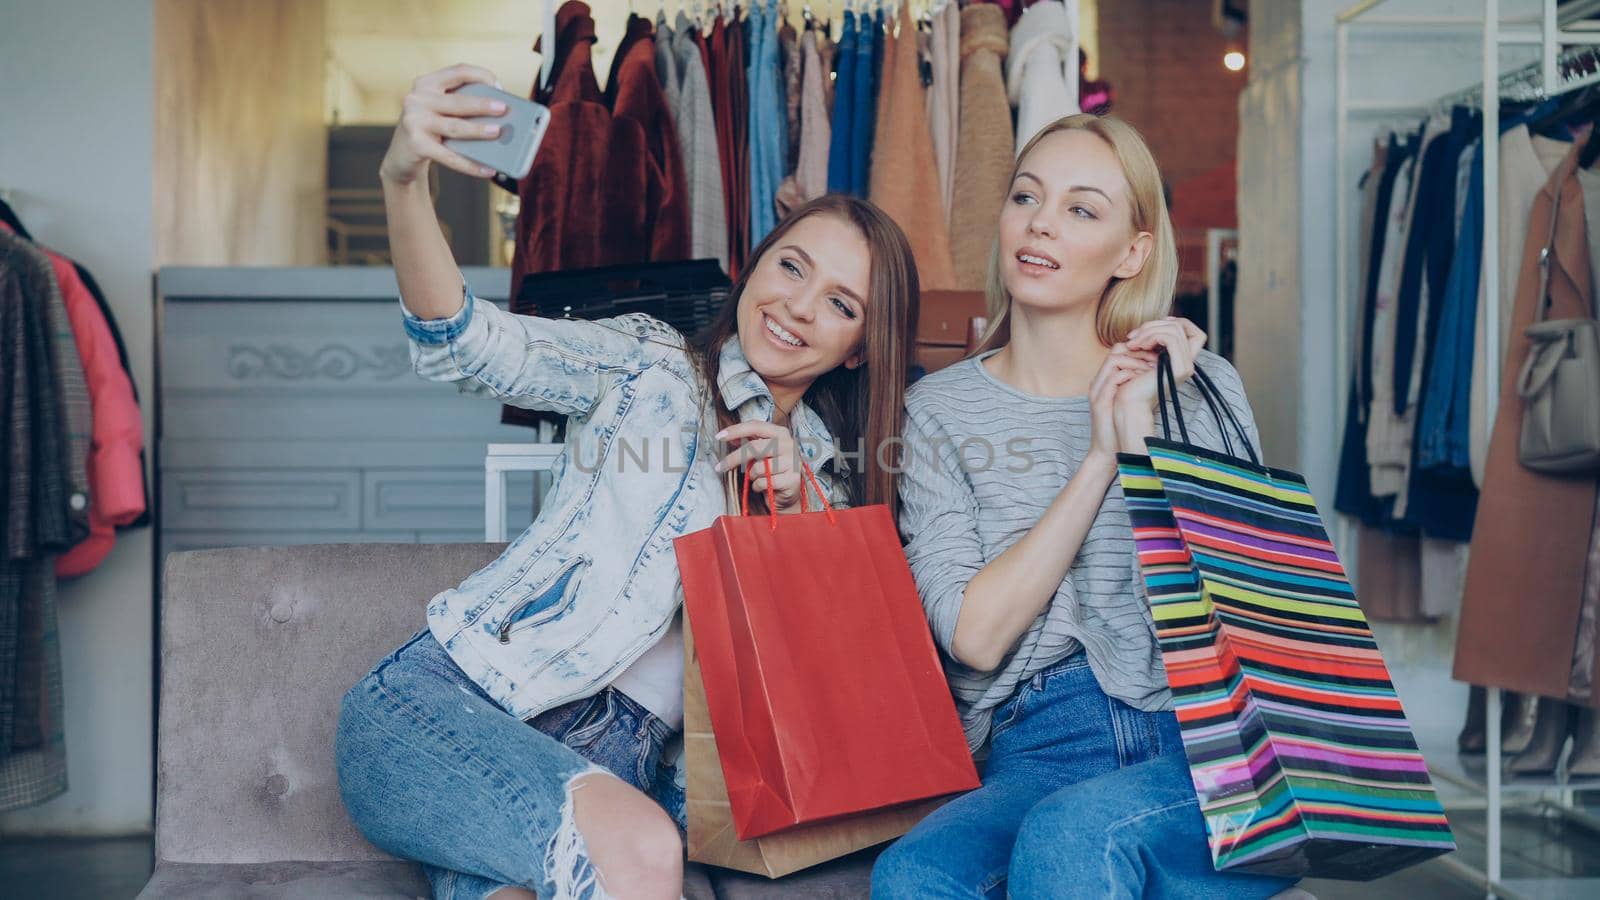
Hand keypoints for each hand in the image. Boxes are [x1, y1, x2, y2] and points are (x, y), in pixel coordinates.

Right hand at [380, 64, 509, 186]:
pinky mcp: (417, 145)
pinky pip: (449, 156)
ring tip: (497, 133)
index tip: (499, 86)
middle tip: (504, 109)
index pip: (458, 71)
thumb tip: (499, 118)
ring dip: (478, 130)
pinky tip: (487, 170)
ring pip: (455, 127)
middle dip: (483, 104)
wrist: (401, 155)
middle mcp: (417, 99)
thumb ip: (461, 105)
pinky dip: (470, 165)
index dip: (482, 76)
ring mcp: (414, 121)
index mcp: (427, 83)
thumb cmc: (430, 128)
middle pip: (458, 101)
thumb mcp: (439, 110)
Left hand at [714, 422, 806, 512]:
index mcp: (780, 433)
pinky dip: (758, 486)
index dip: (735, 430)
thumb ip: (748, 443)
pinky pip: (764, 482)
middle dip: (733, 458)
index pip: (755, 426)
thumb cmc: (773, 471)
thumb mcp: (761, 454)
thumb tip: (730, 438)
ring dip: (751, 476)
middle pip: (754, 448)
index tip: (718, 436)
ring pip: (758, 468)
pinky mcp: (792, 479)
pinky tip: (763, 487)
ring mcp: (792, 461)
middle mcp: (788, 444)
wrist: (790, 493)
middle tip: (719, 467)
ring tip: (757, 478)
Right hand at [1088, 344, 1155, 465]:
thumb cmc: (1122, 430)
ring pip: (1115, 359)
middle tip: (1158, 361)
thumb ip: (1140, 385)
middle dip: (1141, 352)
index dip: (1142, 350)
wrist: (1107, 453)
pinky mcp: (1100, 402)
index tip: (1159, 358)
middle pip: (1117, 350)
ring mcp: (1098, 391)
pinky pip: (1115, 378)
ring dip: (1138, 363)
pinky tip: (1144, 382)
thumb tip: (1161, 371)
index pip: (1121, 350)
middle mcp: (1099, 382)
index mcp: (1106, 381)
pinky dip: (1132, 376)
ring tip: (1152, 371)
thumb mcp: (1132, 402)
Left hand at [1114, 317, 1206, 419]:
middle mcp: (1187, 364)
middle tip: (1133, 337)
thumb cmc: (1131, 381)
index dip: (1180, 323)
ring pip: (1175, 330)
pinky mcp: (1179, 369)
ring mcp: (1185, 367)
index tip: (1157, 326)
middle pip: (1180, 327)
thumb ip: (1154, 342)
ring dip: (1149, 331)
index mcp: (1181, 361)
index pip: (1196, 334)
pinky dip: (1152, 337)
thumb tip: (1156, 324)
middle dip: (1153, 325)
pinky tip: (1139, 347)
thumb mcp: (1144, 357)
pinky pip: (1170, 339)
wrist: (1128, 403)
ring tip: (1133, 344)